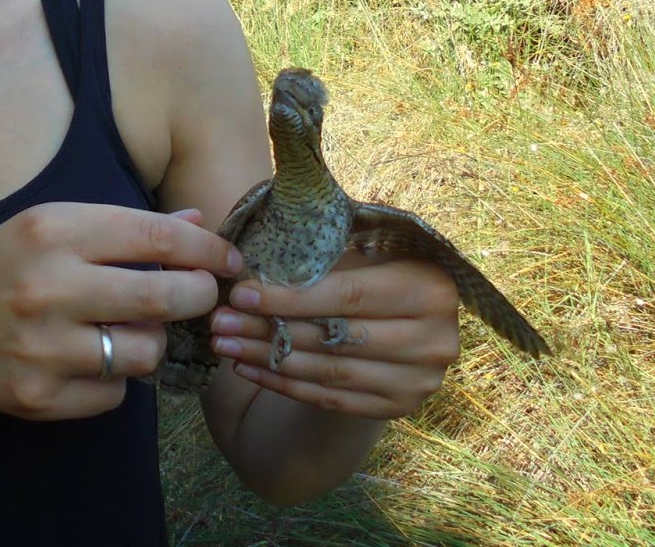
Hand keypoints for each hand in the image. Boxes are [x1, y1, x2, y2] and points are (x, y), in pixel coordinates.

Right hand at [0, 202, 241, 421]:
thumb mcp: (45, 227)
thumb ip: (120, 226)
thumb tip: (196, 219)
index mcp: (53, 232)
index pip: (156, 235)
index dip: (206, 247)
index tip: (228, 258)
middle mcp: (50, 287)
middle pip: (164, 295)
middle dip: (199, 296)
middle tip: (200, 296)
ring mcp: (43, 347)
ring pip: (145, 351)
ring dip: (153, 342)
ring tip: (132, 330)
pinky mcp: (39, 396)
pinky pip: (115, 395)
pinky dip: (115, 381)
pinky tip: (90, 361)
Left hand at [209, 250, 459, 419]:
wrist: (407, 316)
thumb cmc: (375, 267)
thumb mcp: (365, 246)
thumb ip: (325, 248)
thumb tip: (250, 251)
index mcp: (432, 288)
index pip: (349, 296)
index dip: (291, 297)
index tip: (240, 293)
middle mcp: (435, 340)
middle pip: (336, 338)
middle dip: (269, 330)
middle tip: (219, 322)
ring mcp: (419, 381)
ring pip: (329, 373)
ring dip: (268, 360)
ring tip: (224, 345)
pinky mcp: (400, 408)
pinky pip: (331, 400)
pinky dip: (284, 384)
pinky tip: (247, 369)